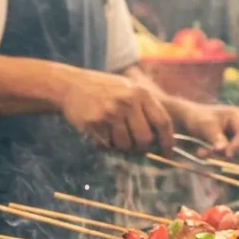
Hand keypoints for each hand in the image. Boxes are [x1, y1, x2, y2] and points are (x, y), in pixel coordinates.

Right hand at [59, 69, 174, 153]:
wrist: (70, 85)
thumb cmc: (103, 90)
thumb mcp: (128, 88)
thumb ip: (145, 108)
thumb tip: (160, 139)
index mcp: (140, 93)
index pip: (162, 122)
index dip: (167, 141)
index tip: (167, 153)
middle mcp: (127, 102)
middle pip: (145, 139)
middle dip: (142, 149)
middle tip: (137, 149)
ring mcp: (109, 113)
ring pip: (126, 146)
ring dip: (122, 148)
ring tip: (115, 136)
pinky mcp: (94, 124)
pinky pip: (107, 146)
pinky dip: (107, 146)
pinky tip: (102, 134)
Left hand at [177, 101, 238, 156]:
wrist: (186, 121)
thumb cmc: (197, 118)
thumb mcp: (206, 125)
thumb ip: (216, 137)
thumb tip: (223, 150)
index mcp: (238, 116)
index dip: (238, 145)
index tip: (227, 155)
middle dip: (228, 152)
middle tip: (212, 154)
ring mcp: (236, 138)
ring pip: (236, 154)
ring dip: (218, 156)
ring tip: (200, 152)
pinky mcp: (229, 148)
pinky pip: (227, 157)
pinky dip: (214, 158)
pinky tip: (200, 153)